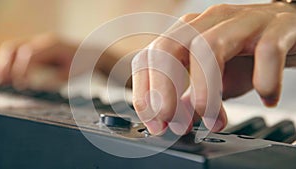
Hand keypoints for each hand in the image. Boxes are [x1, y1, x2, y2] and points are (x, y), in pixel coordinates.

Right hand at [0, 33, 76, 90]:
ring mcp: (40, 41)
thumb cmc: (83, 65)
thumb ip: (51, 79)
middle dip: (5, 65)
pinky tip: (8, 75)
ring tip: (0, 80)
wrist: (92, 55)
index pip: (28, 54)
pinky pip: (18, 50)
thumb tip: (31, 84)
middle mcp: (44, 40)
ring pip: (13, 47)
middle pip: (15, 47)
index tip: (19, 84)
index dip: (20, 70)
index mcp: (54, 46)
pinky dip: (10, 62)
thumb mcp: (70, 75)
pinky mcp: (37, 45)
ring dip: (4, 63)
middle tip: (1, 81)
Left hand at [132, 2, 295, 134]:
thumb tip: (172, 118)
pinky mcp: (275, 27)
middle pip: (168, 47)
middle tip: (176, 124)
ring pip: (209, 46)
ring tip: (213, 119)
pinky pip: (266, 51)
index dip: (145, 92)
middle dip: (165, 90)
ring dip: (206, 90)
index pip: (149, 57)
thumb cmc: (248, 53)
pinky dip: (264, 80)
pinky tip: (266, 97)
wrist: (289, 32)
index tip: (156, 123)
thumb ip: (191, 96)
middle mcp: (209, 22)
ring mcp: (241, 21)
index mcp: (188, 33)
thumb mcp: (213, 77)